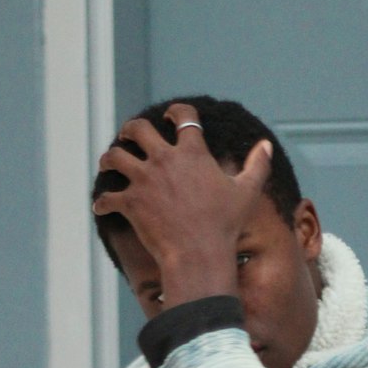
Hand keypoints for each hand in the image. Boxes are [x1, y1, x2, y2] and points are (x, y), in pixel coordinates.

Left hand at [93, 102, 272, 292]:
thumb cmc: (225, 227)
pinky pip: (107, 198)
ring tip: (108, 163)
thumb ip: (257, 166)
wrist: (200, 256)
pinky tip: (101, 206)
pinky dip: (102, 202)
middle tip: (128, 136)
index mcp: (192, 152)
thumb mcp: (246, 193)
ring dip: (109, 159)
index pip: (182, 117)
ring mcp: (144, 180)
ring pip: (114, 157)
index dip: (175, 111)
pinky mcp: (130, 203)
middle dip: (130, 130)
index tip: (169, 115)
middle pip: (137, 129)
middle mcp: (164, 159)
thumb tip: (266, 146)